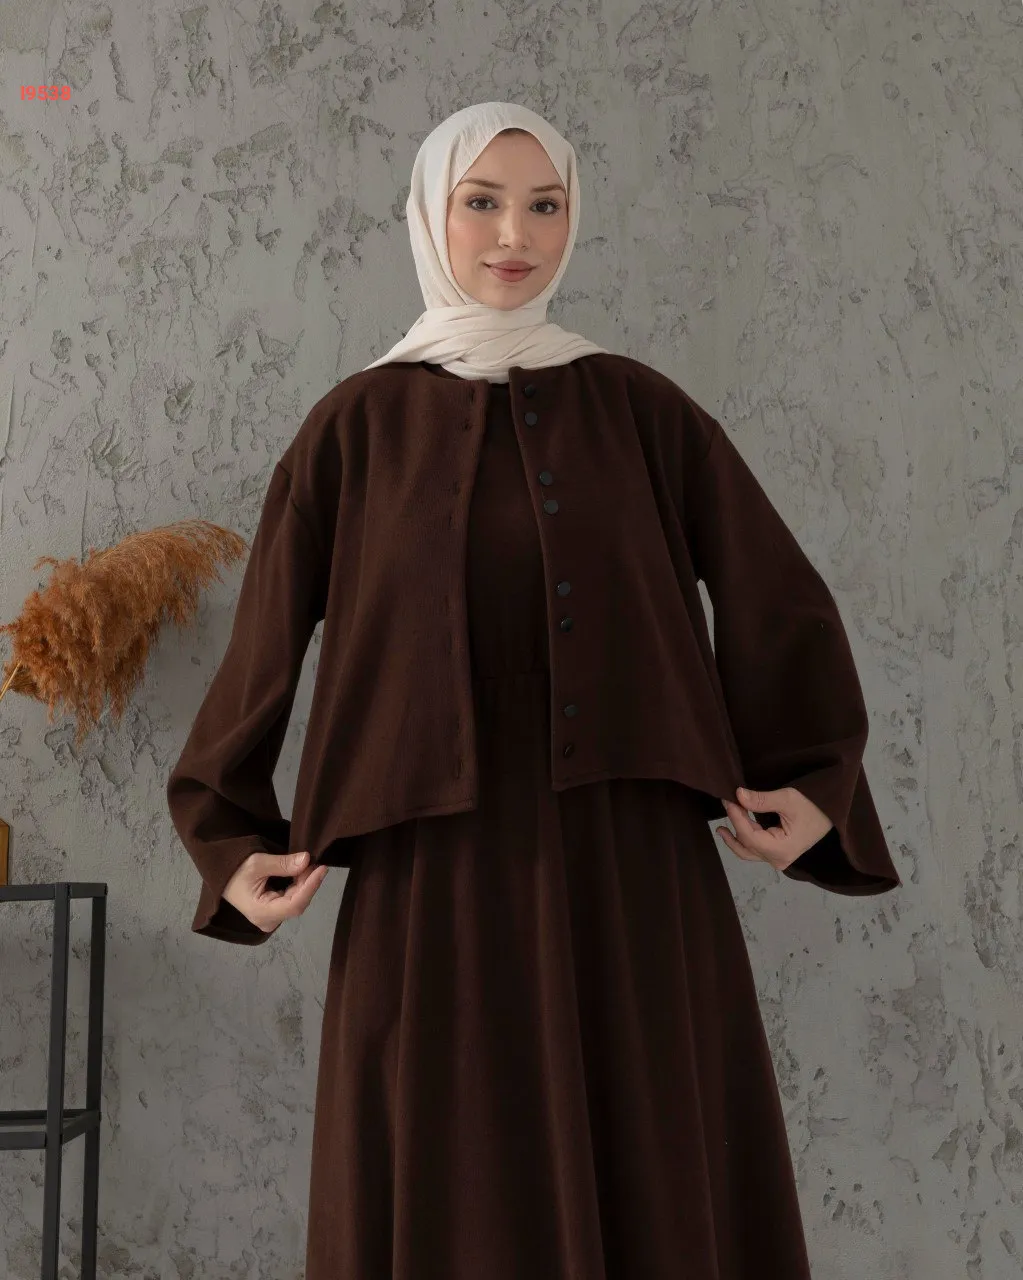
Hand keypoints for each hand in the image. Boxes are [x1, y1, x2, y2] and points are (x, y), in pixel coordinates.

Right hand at [222, 850, 328, 933]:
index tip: (322, 869)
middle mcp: (268, 921)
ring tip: (311, 865)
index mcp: (261, 913)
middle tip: (316, 862)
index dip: (310, 887)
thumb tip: (307, 859)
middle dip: (309, 883)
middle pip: (298, 903)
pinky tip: (304, 872)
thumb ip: (283, 864)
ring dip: (305, 883)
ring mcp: (271, 918)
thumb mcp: (257, 863)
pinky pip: (292, 900)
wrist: (221, 874)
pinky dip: (300, 885)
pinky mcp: (273, 912)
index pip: (294, 904)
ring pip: (297, 901)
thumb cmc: (235, 869)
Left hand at [715, 786, 833, 871]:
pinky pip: (755, 849)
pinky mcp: (778, 854)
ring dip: (735, 836)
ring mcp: (778, 859)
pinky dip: (744, 838)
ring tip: (721, 824)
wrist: (832, 814)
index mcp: (782, 850)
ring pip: (748, 851)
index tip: (727, 799)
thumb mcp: (788, 799)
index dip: (735, 818)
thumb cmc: (814, 806)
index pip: (749, 836)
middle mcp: (778, 860)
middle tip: (725, 805)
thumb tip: (737, 795)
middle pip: (746, 846)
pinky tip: (734, 828)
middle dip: (733, 826)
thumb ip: (761, 800)